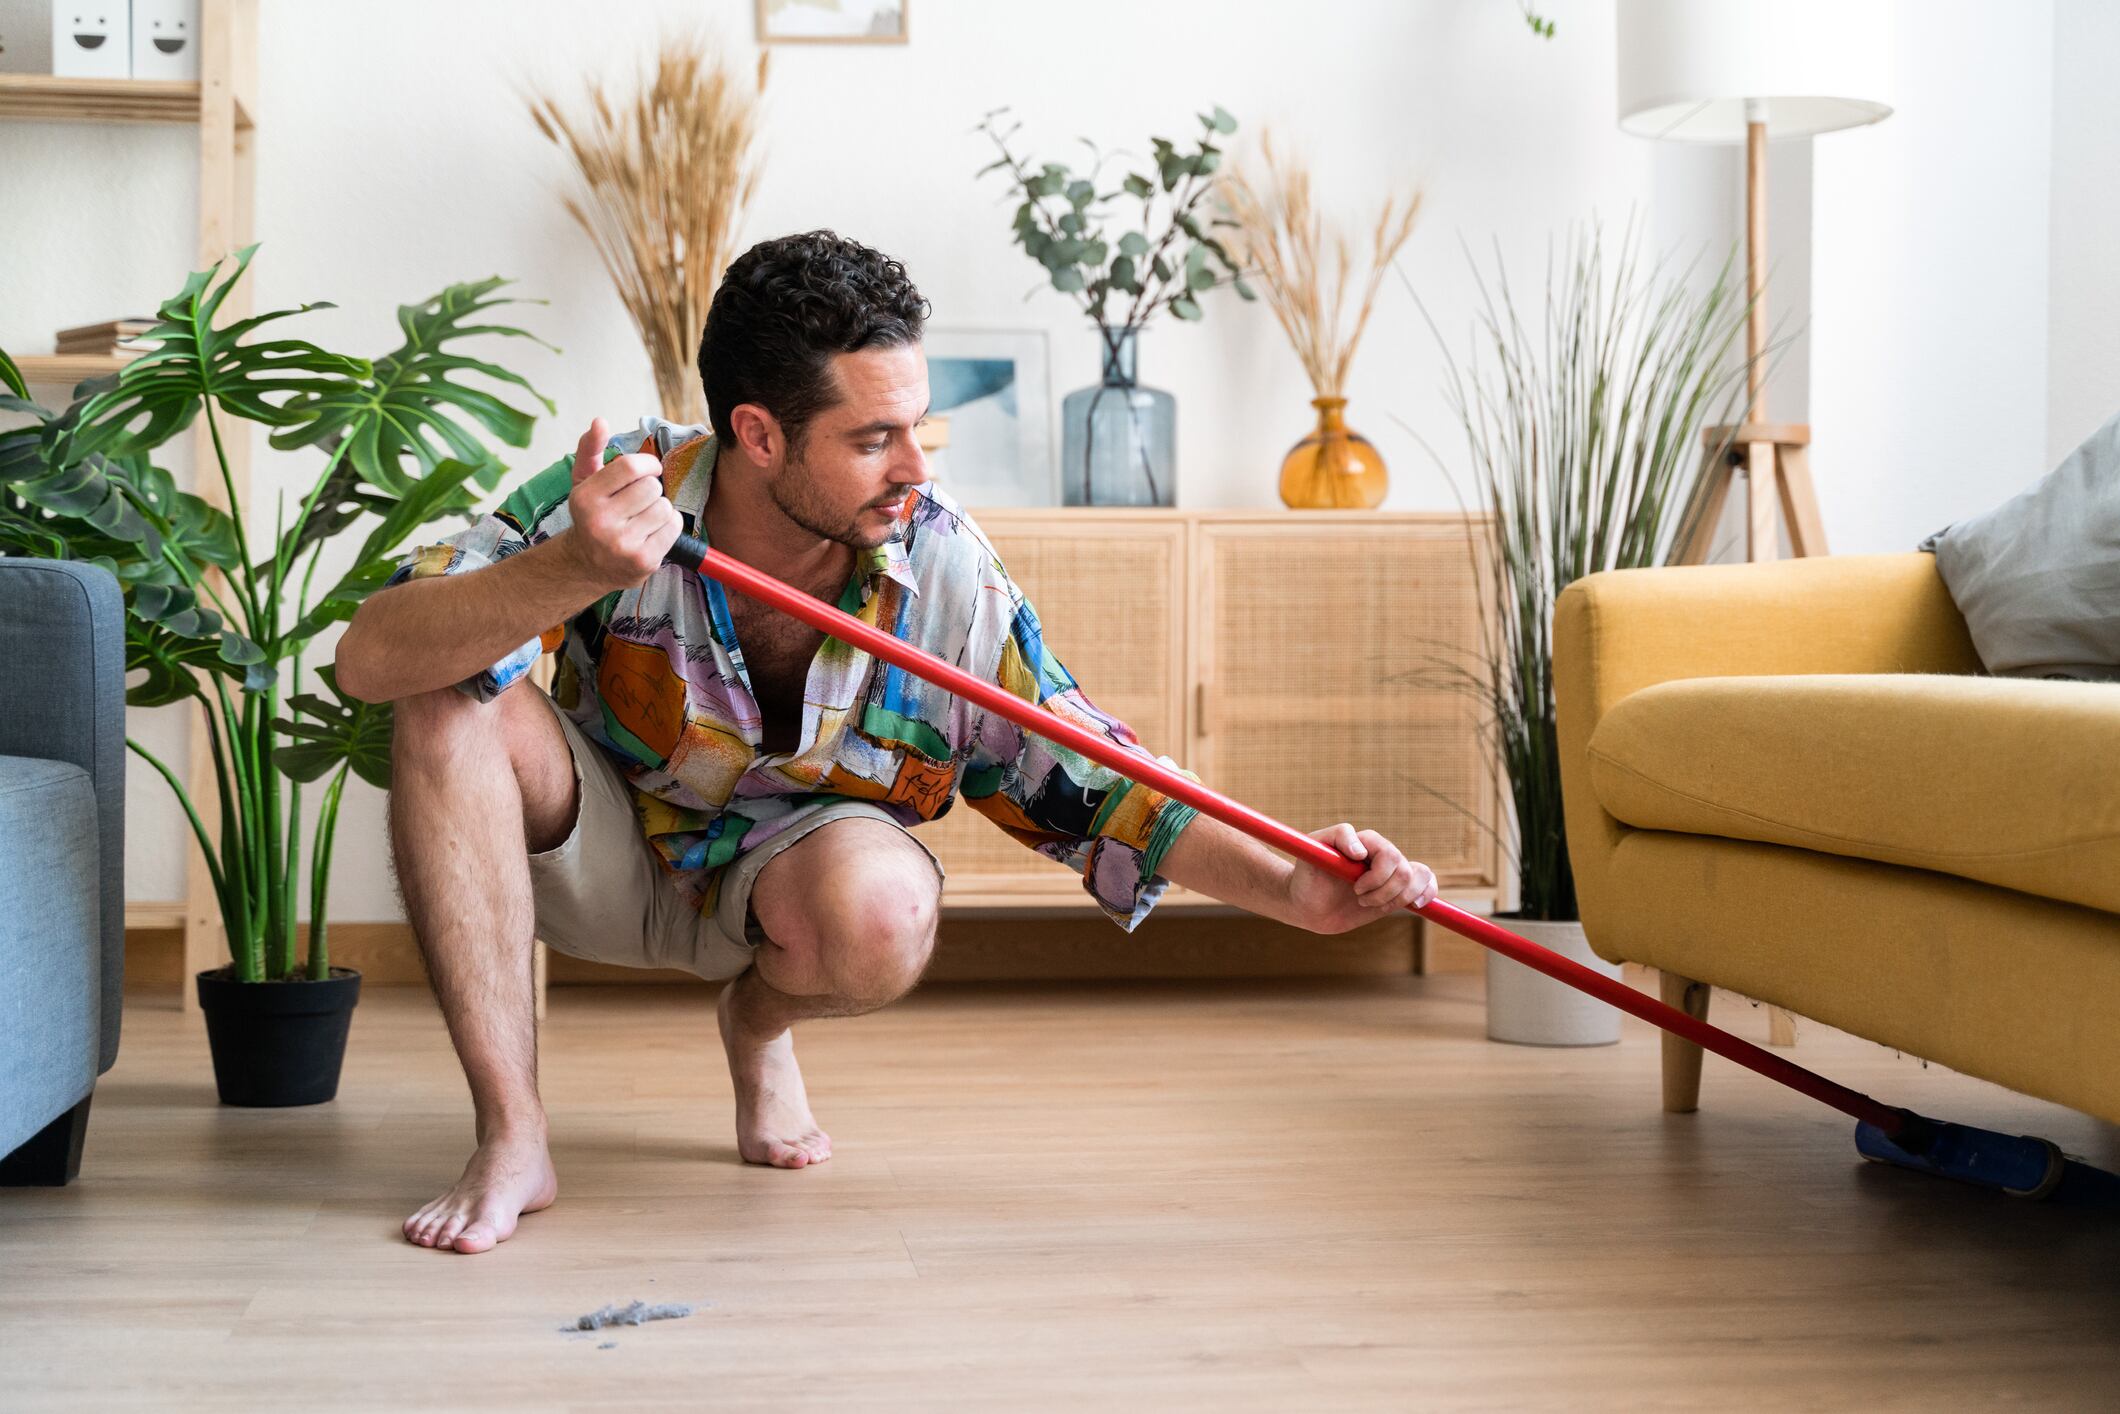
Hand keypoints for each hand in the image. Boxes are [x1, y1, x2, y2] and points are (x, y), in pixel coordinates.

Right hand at [556, 417, 682, 591]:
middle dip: (652, 490)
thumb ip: (590, 449)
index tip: (649, 469)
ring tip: (644, 518)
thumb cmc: (592, 516)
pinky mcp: (643, 561)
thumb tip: (599, 421)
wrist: (588, 566)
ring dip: (661, 509)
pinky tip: (652, 532)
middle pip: (652, 487)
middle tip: (639, 501)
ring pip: (665, 507)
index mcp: (585, 498)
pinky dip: (669, 526)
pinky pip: (673, 527)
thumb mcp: (584, 482)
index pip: (630, 466)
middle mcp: (601, 522)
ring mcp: (622, 544)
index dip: (648, 464)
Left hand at [1285, 822, 1437, 934]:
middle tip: (1359, 898)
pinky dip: (1427, 892)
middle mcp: (1380, 854)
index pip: (1389, 854)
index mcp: (1365, 841)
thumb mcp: (1312, 854)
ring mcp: (1390, 872)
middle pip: (1405, 871)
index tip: (1355, 888)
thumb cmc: (1307, 878)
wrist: (1308, 905)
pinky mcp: (1396, 890)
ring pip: (1418, 878)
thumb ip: (1336, 837)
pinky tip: (1417, 903)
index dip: (1378, 876)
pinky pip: (1425, 883)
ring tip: (1373, 905)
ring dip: (1398, 899)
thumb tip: (1361, 851)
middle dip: (1385, 892)